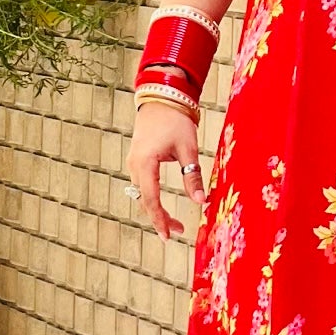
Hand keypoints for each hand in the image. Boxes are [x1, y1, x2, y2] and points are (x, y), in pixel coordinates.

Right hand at [129, 103, 203, 240]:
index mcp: (145, 164)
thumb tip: (201, 201)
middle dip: (160, 218)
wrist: (162, 98)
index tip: (168, 236)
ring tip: (173, 222)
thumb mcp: (188, 149)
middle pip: (144, 201)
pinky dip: (151, 198)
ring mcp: (134, 162)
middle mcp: (135, 166)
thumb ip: (193, 176)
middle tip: (177, 231)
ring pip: (142, 194)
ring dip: (155, 209)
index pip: (151, 200)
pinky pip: (142, 185)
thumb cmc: (176, 120)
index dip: (160, 220)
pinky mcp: (137, 159)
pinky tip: (161, 204)